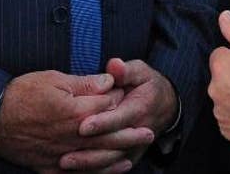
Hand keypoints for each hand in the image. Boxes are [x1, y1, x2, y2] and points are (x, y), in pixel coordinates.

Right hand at [0, 70, 147, 170]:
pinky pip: (82, 173)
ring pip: (100, 157)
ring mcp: (64, 155)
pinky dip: (101, 171)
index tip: (128, 93)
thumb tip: (109, 82)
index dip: (119, 98)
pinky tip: (113, 167)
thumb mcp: (53, 79)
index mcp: (77, 112)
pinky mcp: (52, 167)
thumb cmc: (21, 94)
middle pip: (110, 136)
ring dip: (121, 153)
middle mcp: (75, 137)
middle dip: (131, 132)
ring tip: (137, 149)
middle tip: (149, 131)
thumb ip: (84, 83)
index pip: (107, 106)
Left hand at [56, 59, 176, 171]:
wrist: (164, 106)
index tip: (83, 126)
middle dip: (89, 152)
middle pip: (112, 146)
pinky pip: (111, 167)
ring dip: (88, 164)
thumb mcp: (140, 72)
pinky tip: (74, 172)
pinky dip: (95, 171)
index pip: (119, 118)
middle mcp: (137, 132)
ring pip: (111, 160)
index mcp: (139, 109)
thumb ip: (125, 70)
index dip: (101, 123)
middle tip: (65, 155)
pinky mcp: (129, 156)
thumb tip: (114, 66)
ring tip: (64, 164)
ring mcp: (134, 147)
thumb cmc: (146, 85)